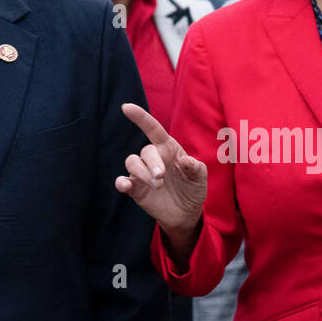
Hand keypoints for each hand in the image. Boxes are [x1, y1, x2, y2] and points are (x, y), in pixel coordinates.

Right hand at [115, 103, 206, 250]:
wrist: (186, 213)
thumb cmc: (193, 189)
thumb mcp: (200, 177)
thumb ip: (196, 167)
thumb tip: (185, 160)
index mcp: (168, 149)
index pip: (153, 129)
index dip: (140, 118)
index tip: (126, 107)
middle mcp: (153, 158)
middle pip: (145, 151)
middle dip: (152, 163)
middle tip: (161, 177)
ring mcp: (142, 173)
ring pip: (132, 163)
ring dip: (142, 173)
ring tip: (158, 185)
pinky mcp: (136, 189)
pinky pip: (122, 181)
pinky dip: (121, 182)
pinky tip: (125, 185)